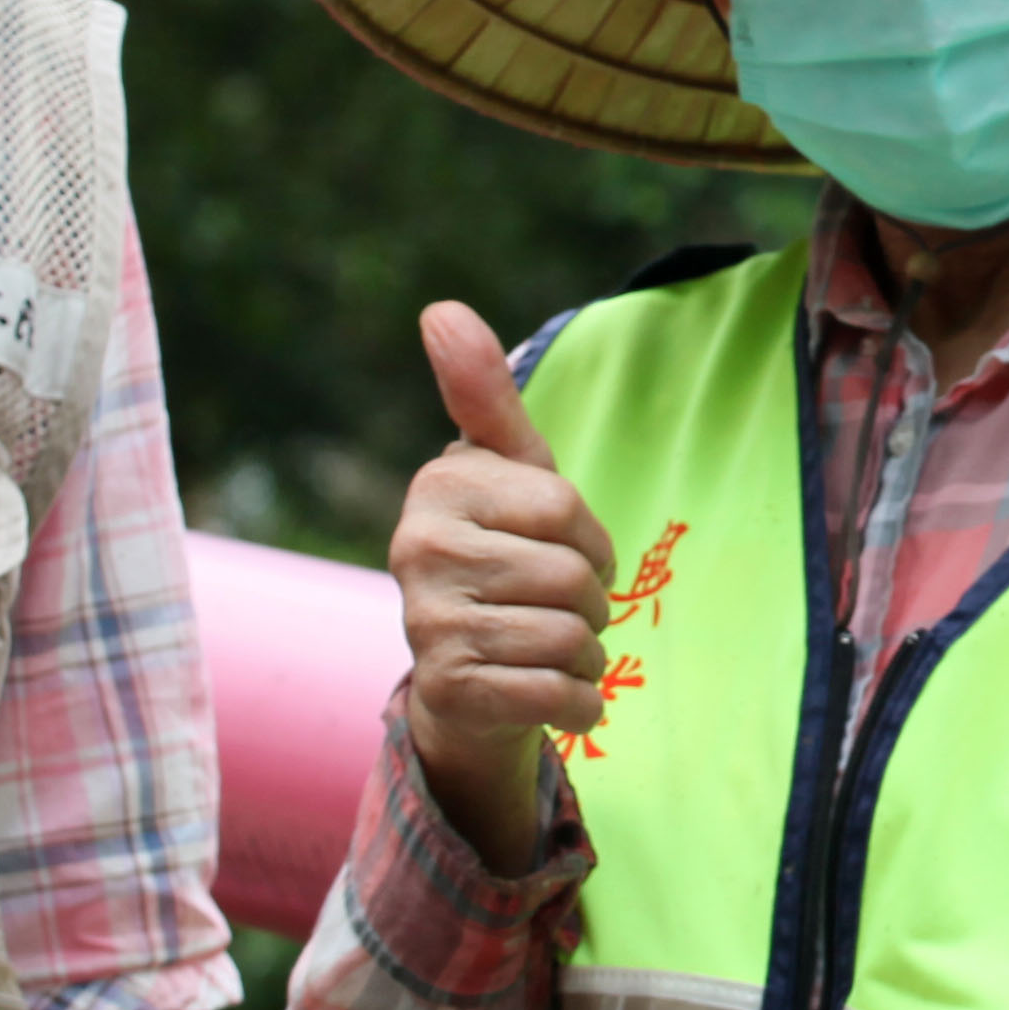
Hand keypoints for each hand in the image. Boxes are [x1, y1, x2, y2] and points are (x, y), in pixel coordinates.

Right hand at [393, 301, 616, 871]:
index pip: (564, 507)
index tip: (563, 548)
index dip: (590, 537)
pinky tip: (553, 692)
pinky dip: (579, 701)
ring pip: (570, 636)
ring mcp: (426, 625)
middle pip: (571, 575)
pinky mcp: (447, 692)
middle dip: (590, 599)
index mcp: (439, 488)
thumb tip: (439, 308)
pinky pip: (557, 694)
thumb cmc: (503, 552)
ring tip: (552, 648)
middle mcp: (417, 551)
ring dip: (587, 653)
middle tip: (555, 606)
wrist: (469, 678)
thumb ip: (483, 393)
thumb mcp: (506, 471)